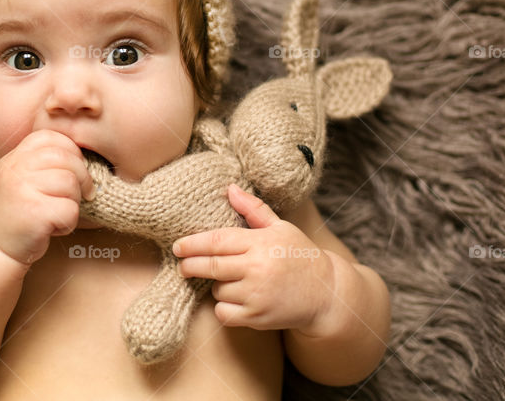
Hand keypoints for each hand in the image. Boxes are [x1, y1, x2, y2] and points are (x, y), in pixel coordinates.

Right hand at [0, 130, 94, 266]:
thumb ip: (44, 161)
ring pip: (71, 183)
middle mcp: (15, 168)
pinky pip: (70, 209)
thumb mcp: (23, 177)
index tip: (73, 171)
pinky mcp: (34, 213)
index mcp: (15, 157)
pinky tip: (54, 226)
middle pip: (67, 158)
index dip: (72, 152)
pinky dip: (70, 221)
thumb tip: (86, 154)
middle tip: (79, 195)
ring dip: (74, 201)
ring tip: (58, 212)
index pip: (53, 137)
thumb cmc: (18, 210)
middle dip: (82, 177)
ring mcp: (22, 189)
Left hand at [173, 185, 335, 333]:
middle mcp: (257, 269)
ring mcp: (256, 295)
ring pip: (217, 290)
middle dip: (190, 265)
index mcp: (260, 243)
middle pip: (211, 266)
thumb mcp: (280, 227)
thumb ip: (253, 209)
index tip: (178, 246)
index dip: (193, 244)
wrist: (326, 294)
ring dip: (216, 286)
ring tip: (231, 281)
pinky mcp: (257, 317)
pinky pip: (224, 313)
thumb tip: (230, 188)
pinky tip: (235, 299)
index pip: (216, 241)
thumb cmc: (299, 256)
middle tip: (182, 265)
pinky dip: (223, 308)